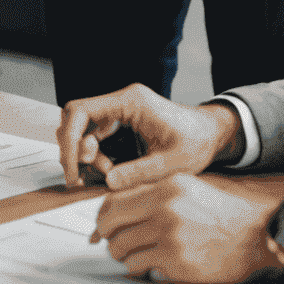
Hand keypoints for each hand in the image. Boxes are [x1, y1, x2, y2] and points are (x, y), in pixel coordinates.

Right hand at [57, 83, 240, 189]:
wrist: (213, 134)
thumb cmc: (197, 143)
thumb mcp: (172, 164)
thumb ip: (139, 172)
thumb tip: (108, 182)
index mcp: (130, 101)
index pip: (81, 111)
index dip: (70, 140)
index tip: (74, 169)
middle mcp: (121, 101)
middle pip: (76, 118)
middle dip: (75, 149)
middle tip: (84, 176)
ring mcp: (121, 109)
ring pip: (84, 127)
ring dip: (86, 153)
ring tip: (106, 174)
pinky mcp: (123, 120)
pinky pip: (97, 133)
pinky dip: (96, 153)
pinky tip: (108, 171)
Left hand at [94, 173, 283, 283]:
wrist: (257, 235)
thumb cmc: (220, 210)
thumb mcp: (185, 187)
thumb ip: (150, 192)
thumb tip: (115, 206)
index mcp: (164, 188)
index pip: (113, 200)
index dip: (101, 216)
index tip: (101, 225)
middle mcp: (164, 211)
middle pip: (111, 226)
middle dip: (106, 237)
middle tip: (112, 242)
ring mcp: (170, 239)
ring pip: (122, 250)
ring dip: (124, 255)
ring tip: (136, 254)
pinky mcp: (178, 264)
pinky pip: (141, 269)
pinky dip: (141, 269)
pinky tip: (153, 264)